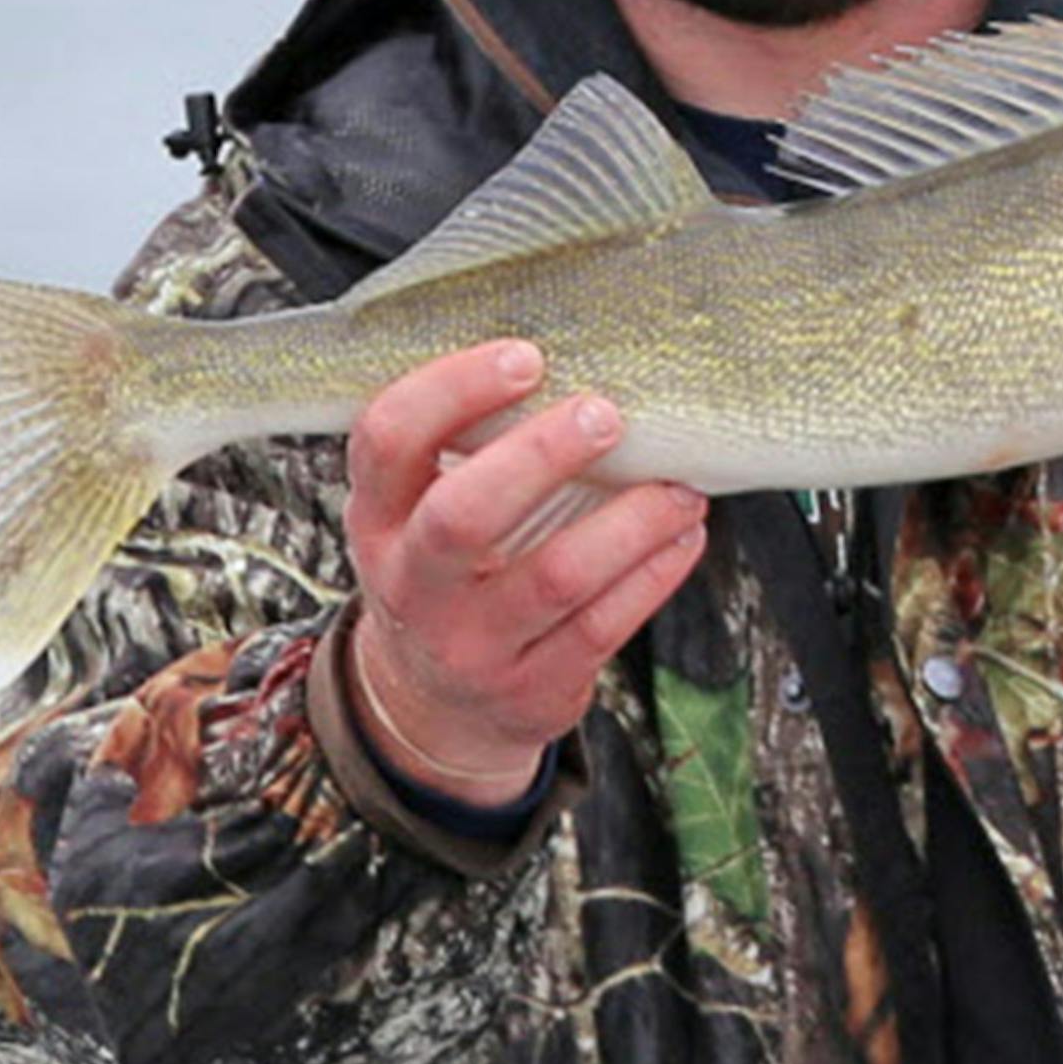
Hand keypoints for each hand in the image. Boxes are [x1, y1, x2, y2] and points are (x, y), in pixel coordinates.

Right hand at [343, 340, 706, 800]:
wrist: (437, 706)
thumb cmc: (448, 577)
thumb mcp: (418, 516)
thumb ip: (465, 451)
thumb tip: (578, 357)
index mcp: (379, 519)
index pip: (388, 441)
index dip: (451, 390)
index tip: (524, 356)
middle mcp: (413, 584)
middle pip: (463, 516)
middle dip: (542, 455)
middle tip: (606, 414)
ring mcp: (469, 645)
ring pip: (555, 577)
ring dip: (631, 523)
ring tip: (680, 485)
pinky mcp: (530, 688)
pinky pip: (602, 627)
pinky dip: (652, 574)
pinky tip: (683, 536)